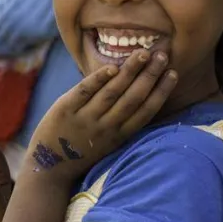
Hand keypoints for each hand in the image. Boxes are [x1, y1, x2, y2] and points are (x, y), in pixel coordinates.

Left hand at [27, 49, 176, 184]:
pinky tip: (112, 67)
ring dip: (130, 71)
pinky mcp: (64, 110)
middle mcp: (105, 127)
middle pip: (132, 98)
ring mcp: (85, 119)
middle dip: (149, 76)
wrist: (49, 168)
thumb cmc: (82, 150)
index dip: (161, 92)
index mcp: (119, 136)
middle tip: (162, 55)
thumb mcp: (108, 142)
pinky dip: (98, 79)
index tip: (173, 73)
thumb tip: (141, 90)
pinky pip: (84, 91)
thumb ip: (122, 120)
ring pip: (112, 92)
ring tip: (143, 53)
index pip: (145, 111)